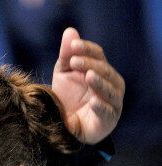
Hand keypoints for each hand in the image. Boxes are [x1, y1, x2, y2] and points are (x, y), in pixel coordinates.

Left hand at [52, 27, 124, 143]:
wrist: (64, 126)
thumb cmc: (67, 97)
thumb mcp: (63, 74)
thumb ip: (67, 55)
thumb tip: (70, 31)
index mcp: (101, 71)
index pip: (98, 55)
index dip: (87, 49)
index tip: (73, 45)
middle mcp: (111, 84)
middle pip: (104, 70)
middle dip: (90, 64)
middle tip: (74, 61)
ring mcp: (112, 102)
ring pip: (110, 90)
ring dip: (99, 82)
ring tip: (88, 76)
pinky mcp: (108, 120)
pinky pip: (107, 111)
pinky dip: (101, 106)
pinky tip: (93, 101)